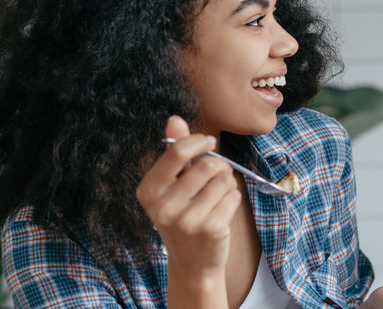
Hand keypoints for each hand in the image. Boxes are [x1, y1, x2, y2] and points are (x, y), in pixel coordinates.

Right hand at [136, 116, 241, 275]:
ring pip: (224, 179)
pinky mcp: (211, 229)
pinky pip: (234, 195)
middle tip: (217, 175)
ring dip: (227, 183)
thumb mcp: (172, 185)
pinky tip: (222, 210)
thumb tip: (175, 120)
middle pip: (207, 165)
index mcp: (148, 192)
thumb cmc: (183, 215)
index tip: (209, 141)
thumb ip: (174, 153)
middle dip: (219, 165)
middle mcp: (163, 208)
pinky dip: (233, 198)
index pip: (177, 153)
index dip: (198, 142)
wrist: (192, 262)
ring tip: (216, 196)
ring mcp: (187, 221)